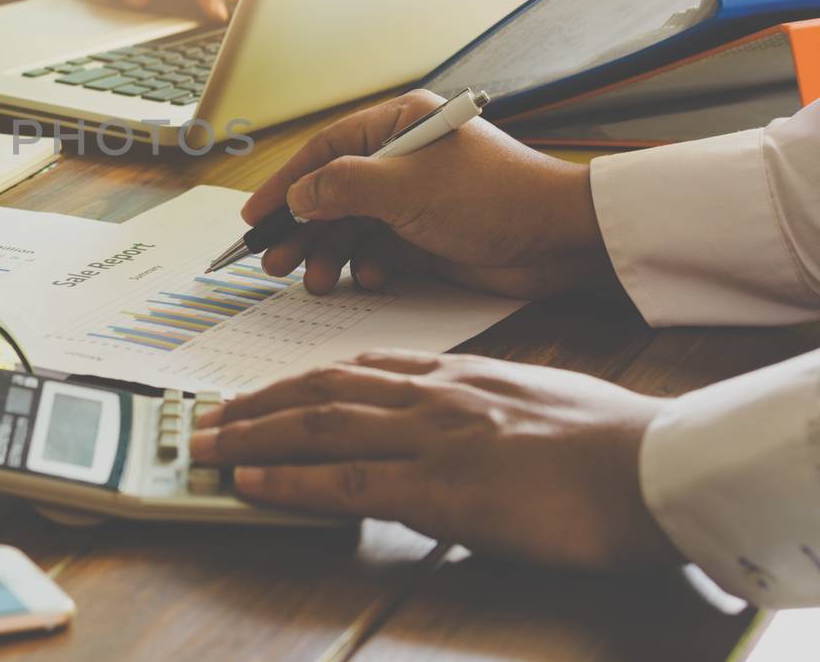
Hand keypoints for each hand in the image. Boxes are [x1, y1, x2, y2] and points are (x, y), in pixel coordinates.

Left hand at [190, 351, 679, 570]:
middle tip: (208, 418)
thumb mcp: (532, 403)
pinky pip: (345, 480)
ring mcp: (430, 437)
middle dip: (256, 405)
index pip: (355, 370)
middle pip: (320, 389)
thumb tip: (459, 431)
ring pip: (317, 426)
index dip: (298, 382)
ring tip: (203, 447)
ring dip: (250, 436)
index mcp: (455, 376)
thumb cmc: (609, 442)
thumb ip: (482, 409)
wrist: (654, 465)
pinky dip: (288, 480)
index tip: (261, 394)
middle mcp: (431, 397)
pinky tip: (249, 483)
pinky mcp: (439, 486)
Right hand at [244, 90, 615, 298]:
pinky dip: (365, 268)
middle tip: (273, 262)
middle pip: (331, 194)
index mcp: (397, 125)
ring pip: (350, 228)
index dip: (285, 185)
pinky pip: (376, 252)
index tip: (255, 217)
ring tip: (315, 282)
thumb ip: (341, 187)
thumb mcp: (404, 186)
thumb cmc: (491, 197)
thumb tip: (299, 196)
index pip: (323, 152)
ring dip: (329, 255)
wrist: (560, 240)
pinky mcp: (426, 238)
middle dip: (302, 230)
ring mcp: (413, 200)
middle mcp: (402, 159)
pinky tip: (366, 279)